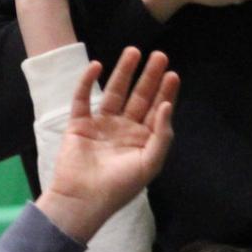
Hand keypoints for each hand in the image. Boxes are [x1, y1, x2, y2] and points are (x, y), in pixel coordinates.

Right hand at [37, 48, 176, 242]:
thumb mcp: (149, 163)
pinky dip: (88, 82)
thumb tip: (166, 106)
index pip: (156, 110)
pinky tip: (97, 67)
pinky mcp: (79, 124)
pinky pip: (83, 99)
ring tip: (133, 51)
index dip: (165, 92)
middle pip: (138, 96)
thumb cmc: (119, 186)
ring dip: (123, 72)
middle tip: (159, 55)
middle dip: (149, 76)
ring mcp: (101, 125)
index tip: (172, 73)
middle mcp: (123, 129)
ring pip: (114, 92)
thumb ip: (162, 135)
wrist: (82, 200)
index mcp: (141, 140)